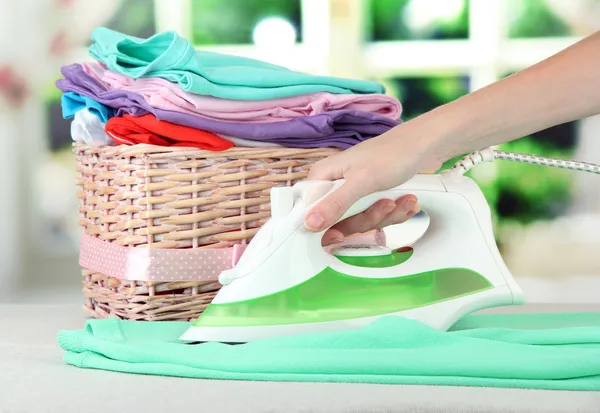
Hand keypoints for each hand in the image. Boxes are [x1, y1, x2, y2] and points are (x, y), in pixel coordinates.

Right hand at [304, 124, 441, 244]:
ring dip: (385, 216)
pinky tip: (406, 202)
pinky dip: (394, 214)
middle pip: (338, 222)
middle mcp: (335, 188)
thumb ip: (335, 204)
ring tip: (401, 200)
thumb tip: (308, 224)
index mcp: (323, 178)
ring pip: (361, 223)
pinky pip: (377, 220)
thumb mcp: (362, 181)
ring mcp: (354, 196)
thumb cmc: (391, 155)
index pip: (308, 211)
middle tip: (386, 204)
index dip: (322, 226)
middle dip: (367, 218)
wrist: (425, 147)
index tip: (339, 235)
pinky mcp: (371, 201)